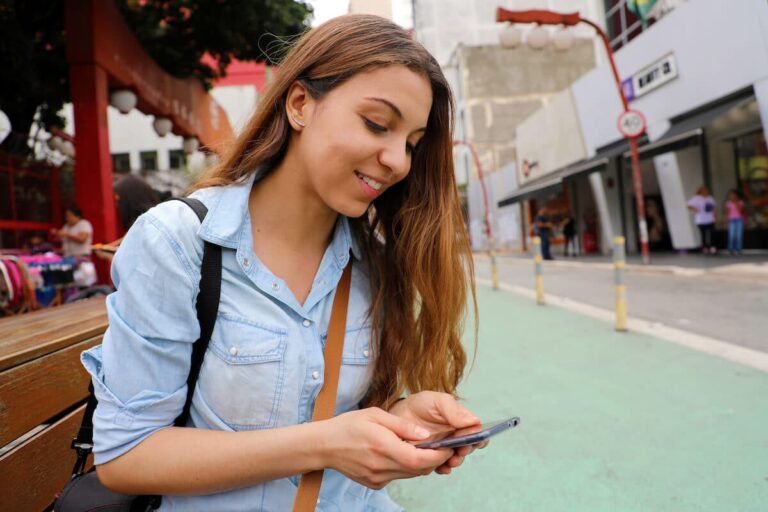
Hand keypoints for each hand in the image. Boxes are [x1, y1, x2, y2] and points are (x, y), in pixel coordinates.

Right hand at [321, 407, 453, 489]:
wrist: (324, 446)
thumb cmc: (349, 426)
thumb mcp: (375, 415)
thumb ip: (403, 426)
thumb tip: (426, 434)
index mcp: (382, 446)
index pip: (418, 459)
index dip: (437, 455)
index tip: (447, 447)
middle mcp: (381, 466)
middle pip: (418, 469)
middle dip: (434, 459)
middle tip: (443, 447)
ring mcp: (377, 478)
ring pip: (410, 475)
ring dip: (421, 464)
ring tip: (425, 449)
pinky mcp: (374, 484)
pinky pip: (398, 477)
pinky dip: (406, 467)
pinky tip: (402, 454)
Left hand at [388, 391, 483, 474]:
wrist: (399, 414)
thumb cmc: (421, 405)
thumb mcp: (438, 401)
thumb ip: (454, 410)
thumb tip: (474, 422)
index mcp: (461, 422)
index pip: (477, 432)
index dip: (479, 437)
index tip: (475, 439)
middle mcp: (456, 437)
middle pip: (469, 447)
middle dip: (466, 450)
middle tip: (461, 449)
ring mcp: (444, 448)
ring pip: (456, 459)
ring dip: (456, 461)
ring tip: (451, 460)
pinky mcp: (432, 458)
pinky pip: (441, 466)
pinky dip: (443, 468)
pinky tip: (441, 467)